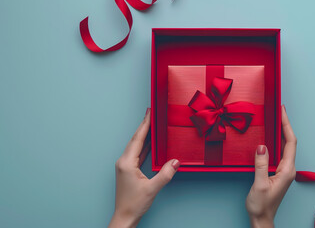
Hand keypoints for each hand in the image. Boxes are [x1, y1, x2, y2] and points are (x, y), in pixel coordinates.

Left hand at [109, 108, 180, 227]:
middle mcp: (123, 161)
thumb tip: (176, 161)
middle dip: (144, 126)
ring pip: (136, 146)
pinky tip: (151, 143)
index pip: (138, 139)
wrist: (124, 217)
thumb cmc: (134, 204)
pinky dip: (144, 146)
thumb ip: (165, 174)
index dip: (145, 125)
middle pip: (135, 139)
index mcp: (127, 163)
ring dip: (144, 135)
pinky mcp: (128, 170)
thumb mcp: (152, 188)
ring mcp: (125, 166)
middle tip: (151, 113)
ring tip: (152, 124)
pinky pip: (137, 154)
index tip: (149, 113)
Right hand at [246, 105, 296, 227]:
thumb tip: (262, 146)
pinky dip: (275, 141)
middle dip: (284, 124)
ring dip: (280, 131)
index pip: (290, 142)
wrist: (261, 219)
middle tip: (277, 110)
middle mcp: (288, 169)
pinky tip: (269, 136)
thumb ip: (261, 164)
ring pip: (284, 146)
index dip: (286, 125)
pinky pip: (279, 152)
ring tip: (274, 118)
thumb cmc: (261, 205)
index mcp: (287, 170)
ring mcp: (284, 170)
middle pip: (289, 141)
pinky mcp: (277, 172)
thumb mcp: (259, 184)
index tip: (281, 112)